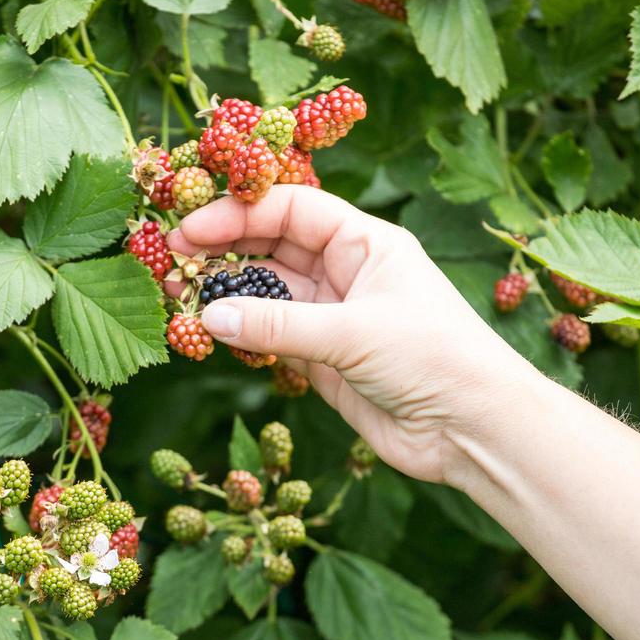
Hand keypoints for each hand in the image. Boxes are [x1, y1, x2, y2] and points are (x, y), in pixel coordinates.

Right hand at [169, 186, 535, 484]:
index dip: (238, 213)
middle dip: (220, 250)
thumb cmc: (434, 359)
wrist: (472, 429)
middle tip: (167, 260)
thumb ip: (278, 325)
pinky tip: (204, 331)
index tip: (189, 229)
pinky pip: (268, 336)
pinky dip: (237, 334)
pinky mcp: (321, 360)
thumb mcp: (354, 333)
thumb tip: (209, 317)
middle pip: (270, 246)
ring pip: (264, 293)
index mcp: (366, 242)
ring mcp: (332, 316)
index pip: (291, 209)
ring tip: (174, 294)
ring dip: (222, 293)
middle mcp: (346, 272)